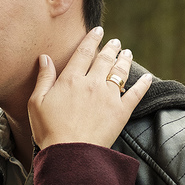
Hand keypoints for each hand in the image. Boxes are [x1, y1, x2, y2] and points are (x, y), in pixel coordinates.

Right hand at [29, 28, 152, 148]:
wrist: (71, 153)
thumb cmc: (49, 130)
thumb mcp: (36, 102)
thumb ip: (44, 78)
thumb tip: (45, 57)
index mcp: (71, 79)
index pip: (84, 52)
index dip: (92, 39)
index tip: (98, 30)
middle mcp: (92, 83)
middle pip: (105, 59)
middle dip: (111, 47)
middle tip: (116, 42)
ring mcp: (109, 97)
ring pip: (120, 72)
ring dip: (125, 60)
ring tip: (128, 53)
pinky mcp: (121, 112)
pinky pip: (136, 94)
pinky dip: (143, 84)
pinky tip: (148, 77)